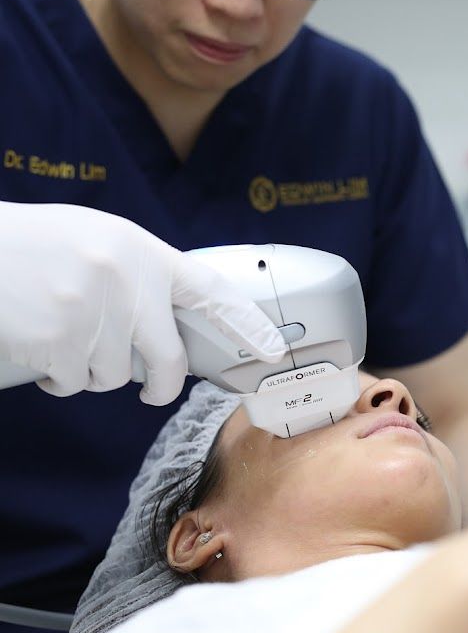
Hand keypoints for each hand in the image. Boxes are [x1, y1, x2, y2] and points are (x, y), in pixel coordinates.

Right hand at [0, 201, 286, 403]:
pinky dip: (59, 380)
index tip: (273, 348)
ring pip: (116, 376)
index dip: (246, 323)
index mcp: (143, 252)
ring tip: (62, 337)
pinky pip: (75, 384)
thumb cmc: (29, 245)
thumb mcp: (94, 241)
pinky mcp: (59, 343)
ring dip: (91, 371)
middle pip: (170, 359)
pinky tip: (41, 351)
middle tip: (155, 391)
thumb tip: (167, 321)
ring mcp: (95, 314)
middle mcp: (128, 283)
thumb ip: (136, 275)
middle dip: (163, 385)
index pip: (212, 292)